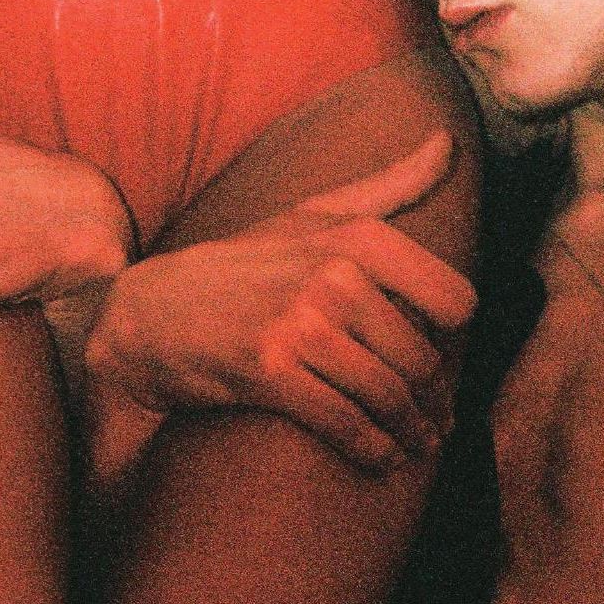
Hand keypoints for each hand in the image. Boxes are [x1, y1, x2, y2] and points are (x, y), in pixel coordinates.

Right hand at [80, 133, 477, 475]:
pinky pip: (344, 422)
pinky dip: (371, 450)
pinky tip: (381, 460)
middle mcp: (332, 275)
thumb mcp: (309, 214)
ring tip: (418, 445)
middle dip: (433, 398)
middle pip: (421, 358)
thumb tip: (449, 144)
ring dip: (411, 432)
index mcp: (354, 238)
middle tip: (436, 419)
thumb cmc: (242, 266)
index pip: (453, 300)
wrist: (149, 313)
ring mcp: (299, 323)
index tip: (445, 357)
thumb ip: (387, 185)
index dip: (454, 339)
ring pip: (387, 394)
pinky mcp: (269, 372)